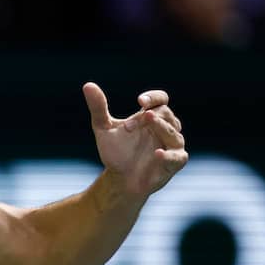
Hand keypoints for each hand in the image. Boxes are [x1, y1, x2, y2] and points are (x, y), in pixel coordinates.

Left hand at [83, 82, 187, 196]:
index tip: (140, 101)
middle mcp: (165, 128)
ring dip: (161, 127)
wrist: (120, 179)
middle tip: (131, 124)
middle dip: (150, 116)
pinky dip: (168, 155)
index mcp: (151, 117)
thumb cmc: (116, 152)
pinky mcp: (174, 162)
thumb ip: (98, 107)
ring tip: (148, 121)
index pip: (161, 99)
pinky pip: (176, 156)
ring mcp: (171, 145)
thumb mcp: (103, 128)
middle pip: (166, 114)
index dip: (154, 97)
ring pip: (173, 132)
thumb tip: (87, 85)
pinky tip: (157, 153)